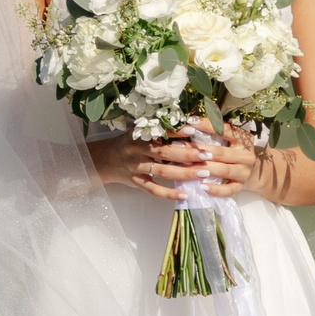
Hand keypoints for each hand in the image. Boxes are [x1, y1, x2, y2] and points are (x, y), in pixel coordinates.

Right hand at [90, 125, 259, 201]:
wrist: (106, 159)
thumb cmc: (129, 142)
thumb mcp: (139, 130)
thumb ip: (158, 127)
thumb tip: (187, 121)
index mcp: (140, 135)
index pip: (161, 132)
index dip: (177, 131)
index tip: (195, 130)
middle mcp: (137, 150)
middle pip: (164, 153)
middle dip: (187, 153)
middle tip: (208, 155)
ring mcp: (137, 168)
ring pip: (163, 171)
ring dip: (184, 173)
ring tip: (204, 173)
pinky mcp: (137, 182)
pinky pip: (154, 190)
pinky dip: (170, 193)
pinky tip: (185, 194)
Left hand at [176, 121, 263, 198]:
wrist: (253, 172)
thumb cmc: (232, 151)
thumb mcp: (228, 140)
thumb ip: (213, 133)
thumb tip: (189, 124)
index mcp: (242, 139)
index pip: (225, 130)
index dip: (207, 125)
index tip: (190, 122)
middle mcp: (246, 155)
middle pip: (221, 152)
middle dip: (199, 150)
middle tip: (179, 147)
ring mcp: (244, 172)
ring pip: (224, 170)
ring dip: (205, 168)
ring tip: (188, 167)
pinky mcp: (241, 187)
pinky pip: (228, 190)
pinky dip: (216, 190)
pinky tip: (202, 187)